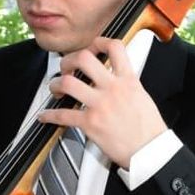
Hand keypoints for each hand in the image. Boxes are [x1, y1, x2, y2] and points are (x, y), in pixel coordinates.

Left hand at [39, 36, 166, 165]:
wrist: (149, 152)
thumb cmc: (149, 130)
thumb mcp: (143, 97)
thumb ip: (127, 85)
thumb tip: (116, 80)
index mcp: (128, 80)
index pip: (114, 47)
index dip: (98, 42)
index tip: (91, 47)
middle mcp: (113, 88)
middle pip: (84, 58)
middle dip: (69, 60)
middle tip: (66, 68)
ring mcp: (100, 105)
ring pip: (68, 83)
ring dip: (56, 84)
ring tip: (55, 88)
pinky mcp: (90, 123)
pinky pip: (63, 115)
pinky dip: (49, 116)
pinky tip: (45, 116)